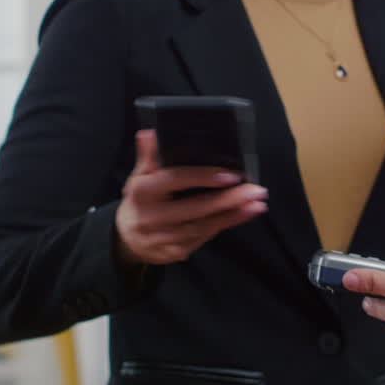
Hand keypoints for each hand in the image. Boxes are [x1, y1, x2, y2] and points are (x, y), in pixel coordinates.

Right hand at [114, 130, 267, 264]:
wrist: (127, 239)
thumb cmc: (141, 200)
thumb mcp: (139, 176)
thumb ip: (149, 156)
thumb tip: (151, 132)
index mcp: (142, 191)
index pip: (176, 180)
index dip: (203, 177)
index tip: (231, 174)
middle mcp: (151, 216)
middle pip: (195, 208)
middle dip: (229, 199)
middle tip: (256, 190)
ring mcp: (162, 238)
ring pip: (203, 226)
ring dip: (233, 214)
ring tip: (257, 203)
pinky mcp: (174, 252)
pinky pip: (203, 238)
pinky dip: (225, 225)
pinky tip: (244, 215)